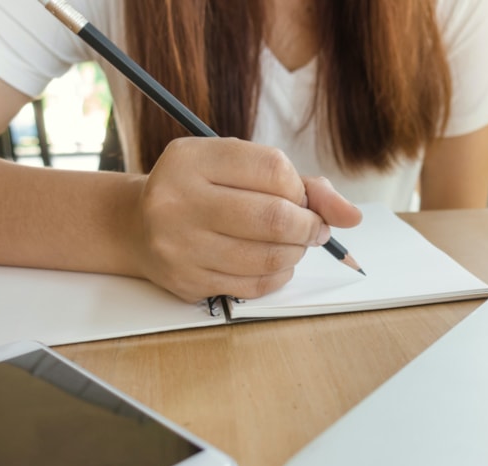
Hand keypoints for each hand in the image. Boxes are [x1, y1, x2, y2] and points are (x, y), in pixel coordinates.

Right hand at [130, 137, 360, 301]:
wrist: (137, 226)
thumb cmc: (202, 190)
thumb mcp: (238, 167)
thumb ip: (300, 184)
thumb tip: (351, 216)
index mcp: (192, 158)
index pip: (274, 170)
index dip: (301, 188)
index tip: (301, 198)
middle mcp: (178, 200)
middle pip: (275, 218)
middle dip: (309, 226)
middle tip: (313, 228)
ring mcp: (179, 245)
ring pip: (269, 256)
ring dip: (296, 252)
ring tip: (292, 243)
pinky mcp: (187, 281)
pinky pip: (255, 285)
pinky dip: (278, 274)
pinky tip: (272, 262)